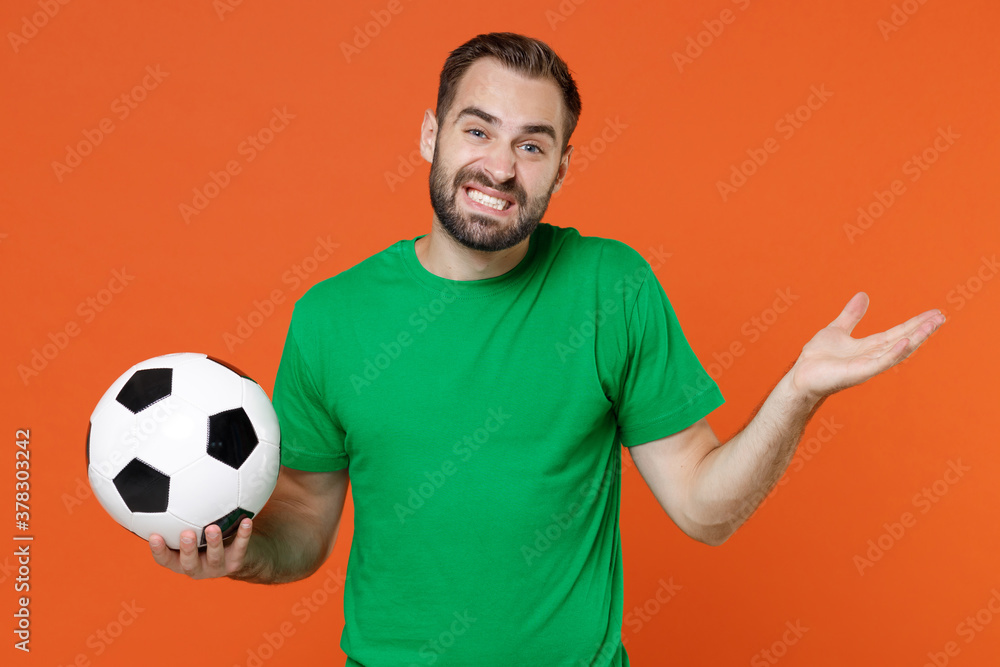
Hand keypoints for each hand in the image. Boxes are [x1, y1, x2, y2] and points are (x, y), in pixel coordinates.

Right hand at [149, 519, 251, 578]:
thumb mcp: (189, 528)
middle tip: (186, 534)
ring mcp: (217, 567)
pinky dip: (243, 535)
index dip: (158, 550)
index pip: (165, 559)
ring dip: (214, 543)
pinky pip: (240, 548)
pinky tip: (246, 521)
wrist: (235, 552)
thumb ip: (176, 515)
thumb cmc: (203, 535)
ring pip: (215, 558)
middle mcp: (197, 567)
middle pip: (188, 563)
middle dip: (187, 550)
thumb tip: (162, 485)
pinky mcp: (236, 562)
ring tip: (212, 528)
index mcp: (180, 560)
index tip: (154, 536)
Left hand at [790, 291, 944, 401]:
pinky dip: (894, 353)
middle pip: (903, 340)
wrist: (801, 376)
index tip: (934, 313)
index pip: (898, 332)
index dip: (915, 323)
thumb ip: (851, 316)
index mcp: (869, 346)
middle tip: (941, 316)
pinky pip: (880, 362)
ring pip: (897, 351)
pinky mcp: (859, 373)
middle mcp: (873, 356)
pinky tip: (906, 342)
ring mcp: (868, 365)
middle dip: (922, 329)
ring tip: (932, 325)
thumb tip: (863, 295)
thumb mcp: (837, 330)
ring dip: (916, 338)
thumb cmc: (818, 358)